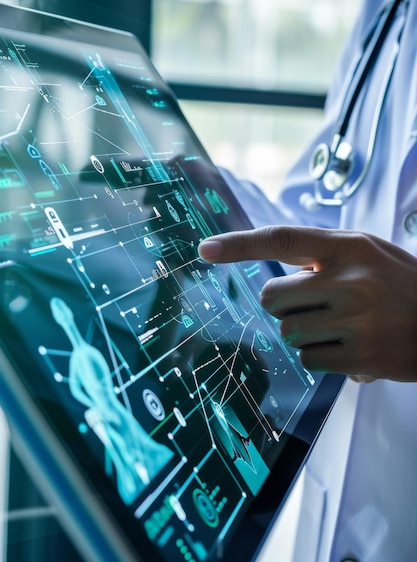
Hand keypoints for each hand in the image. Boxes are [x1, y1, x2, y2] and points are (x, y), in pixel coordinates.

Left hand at [198, 226, 416, 381]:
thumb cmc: (401, 284)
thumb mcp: (368, 253)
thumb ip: (323, 256)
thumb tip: (276, 279)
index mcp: (348, 248)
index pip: (282, 240)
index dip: (239, 245)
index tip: (205, 250)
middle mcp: (350, 280)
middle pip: (272, 299)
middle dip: (284, 305)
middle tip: (312, 304)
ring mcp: (356, 320)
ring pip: (288, 333)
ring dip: (304, 332)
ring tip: (339, 326)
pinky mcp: (360, 357)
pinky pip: (309, 360)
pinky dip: (321, 356)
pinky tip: (349, 346)